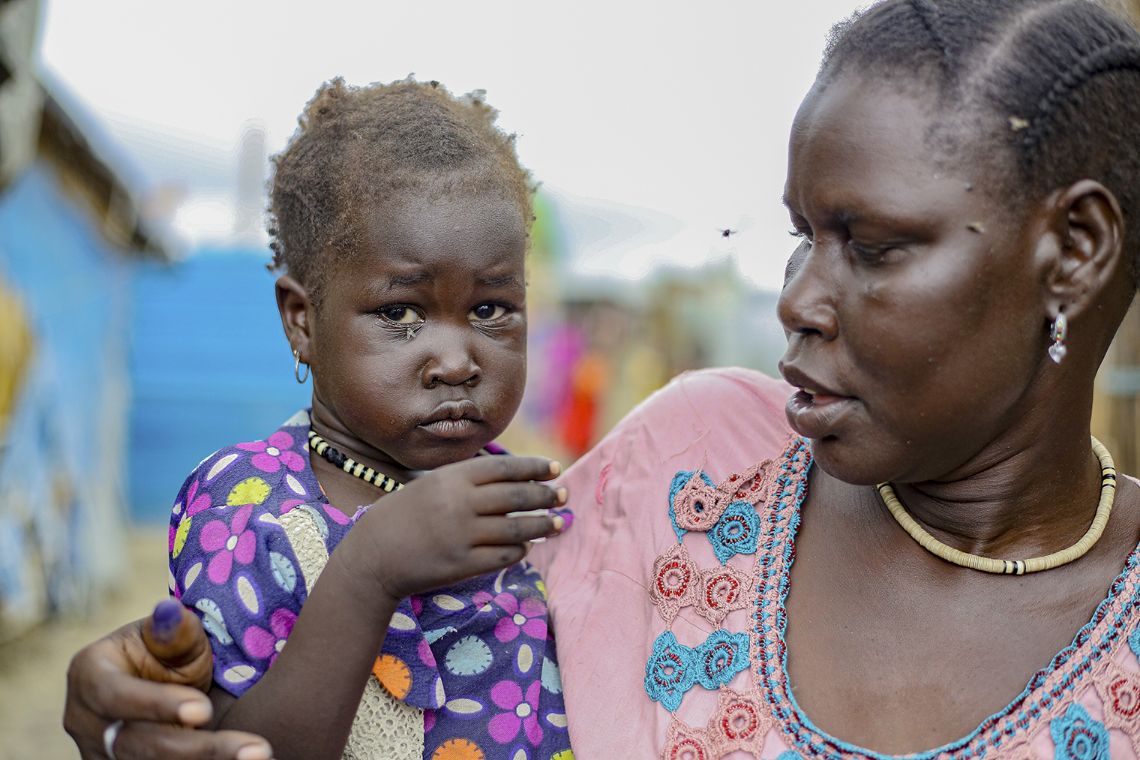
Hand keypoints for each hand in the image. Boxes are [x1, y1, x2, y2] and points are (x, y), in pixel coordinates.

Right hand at [64, 599, 272, 759]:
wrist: (161, 682)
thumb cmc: (169, 653)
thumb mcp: (175, 637)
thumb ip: (175, 632)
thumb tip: (171, 613)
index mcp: (90, 674)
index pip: (116, 695)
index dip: (158, 705)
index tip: (204, 711)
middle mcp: (85, 721)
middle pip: (137, 745)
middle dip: (199, 749)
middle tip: (254, 750)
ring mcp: (98, 753)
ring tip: (259, 756)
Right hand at [348, 456, 567, 601]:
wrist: (374, 555)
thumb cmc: (405, 515)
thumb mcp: (432, 484)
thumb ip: (468, 480)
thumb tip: (515, 479)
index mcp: (453, 478)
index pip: (505, 468)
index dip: (534, 468)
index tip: (555, 469)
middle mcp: (460, 504)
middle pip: (516, 496)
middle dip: (545, 495)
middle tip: (562, 495)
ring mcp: (462, 535)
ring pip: (516, 527)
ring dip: (542, 524)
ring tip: (557, 522)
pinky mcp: (463, 564)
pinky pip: (504, 555)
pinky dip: (520, 549)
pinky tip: (527, 545)